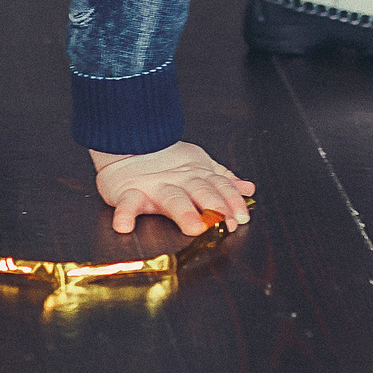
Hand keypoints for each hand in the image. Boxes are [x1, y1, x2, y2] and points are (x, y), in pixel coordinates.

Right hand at [90, 142, 255, 235]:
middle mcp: (179, 181)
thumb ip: (223, 179)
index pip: (220, 186)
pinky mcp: (128, 192)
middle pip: (201, 191)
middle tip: (225, 221)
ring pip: (171, 198)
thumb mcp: (199, 167)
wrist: (127, 146)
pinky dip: (124, 215)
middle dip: (215, 205)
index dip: (232, 200)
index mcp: (196, 176)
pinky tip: (124, 226)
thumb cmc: (165, 162)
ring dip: (183, 212)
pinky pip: (126, 204)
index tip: (241, 217)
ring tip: (193, 226)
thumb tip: (248, 189)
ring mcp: (154, 186)